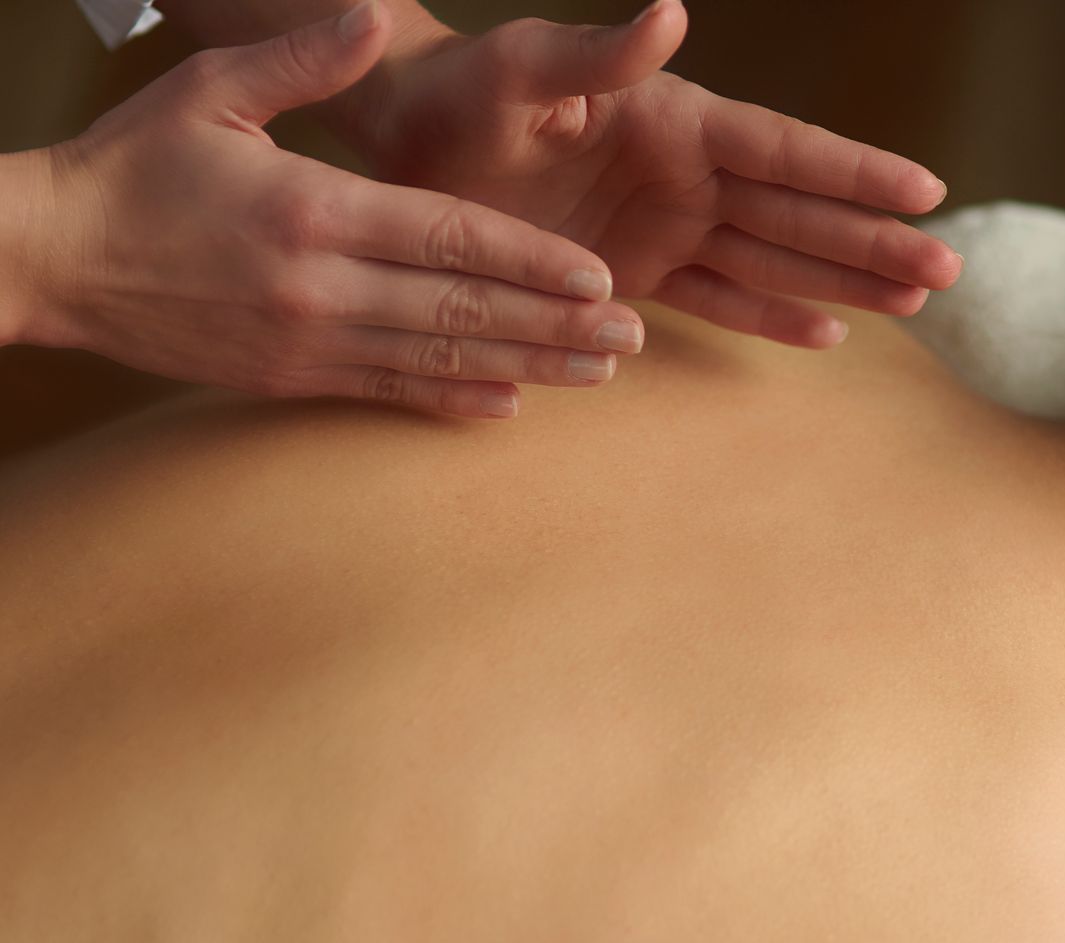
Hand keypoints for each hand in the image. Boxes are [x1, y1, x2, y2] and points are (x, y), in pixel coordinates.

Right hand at [34, 5, 649, 418]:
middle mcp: (322, 285)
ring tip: (599, 375)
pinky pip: (389, 392)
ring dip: (528, 368)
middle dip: (556, 325)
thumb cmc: (132, 166)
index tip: (600, 278)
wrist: (50, 259)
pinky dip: (453, 400)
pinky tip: (510, 406)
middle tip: (631, 338)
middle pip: (463, 309)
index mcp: (314, 210)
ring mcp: (308, 341)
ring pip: (440, 359)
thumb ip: (303, 63)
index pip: (450, 239)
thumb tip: (373, 17)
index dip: (532, 262)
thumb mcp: (210, 92)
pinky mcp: (290, 379)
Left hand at [342, 0, 963, 349]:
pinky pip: (719, 299)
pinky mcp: (638, 272)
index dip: (856, 172)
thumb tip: (672, 13)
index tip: (927, 189)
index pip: (786, 150)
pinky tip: (828, 335)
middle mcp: (687, 176)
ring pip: (777, 259)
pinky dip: (770, 317)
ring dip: (845, 282)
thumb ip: (598, 52)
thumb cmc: (462, 94)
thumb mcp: (523, 68)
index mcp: (675, 122)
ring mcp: (669, 226)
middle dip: (874, 240)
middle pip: (803, 213)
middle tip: (948, 269)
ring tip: (915, 303)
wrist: (408, 143)